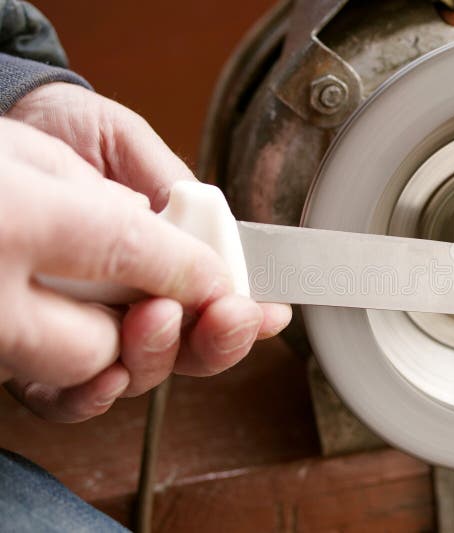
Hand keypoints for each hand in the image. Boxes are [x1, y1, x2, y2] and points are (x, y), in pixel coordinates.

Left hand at [1, 84, 291, 421]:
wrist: (11, 122)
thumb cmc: (67, 134)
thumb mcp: (130, 146)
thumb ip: (175, 190)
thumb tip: (214, 235)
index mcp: (164, 262)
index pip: (215, 307)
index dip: (248, 318)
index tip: (271, 311)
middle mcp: (129, 304)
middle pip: (190, 351)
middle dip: (218, 340)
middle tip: (226, 314)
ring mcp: (84, 330)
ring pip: (139, 375)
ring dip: (161, 354)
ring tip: (158, 316)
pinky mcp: (32, 352)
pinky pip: (64, 399)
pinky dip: (92, 396)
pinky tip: (107, 373)